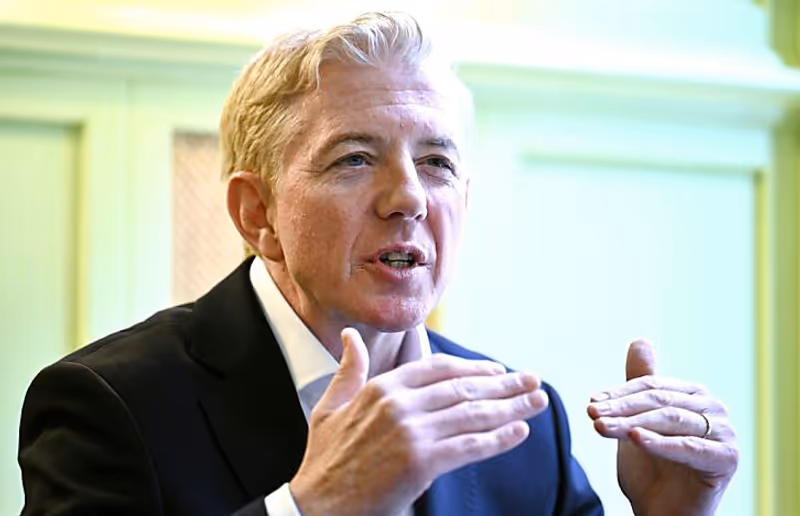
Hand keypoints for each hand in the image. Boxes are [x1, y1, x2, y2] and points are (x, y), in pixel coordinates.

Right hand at [289, 328, 548, 515]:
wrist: (316, 505)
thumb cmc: (324, 458)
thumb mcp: (330, 406)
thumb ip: (349, 369)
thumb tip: (352, 336)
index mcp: (382, 387)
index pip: (439, 368)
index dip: (474, 368)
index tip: (499, 371)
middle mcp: (400, 404)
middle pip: (464, 388)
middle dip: (504, 385)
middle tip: (533, 381)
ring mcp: (412, 433)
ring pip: (472, 414)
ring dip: (511, 407)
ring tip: (537, 402)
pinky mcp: (422, 463)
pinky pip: (470, 446)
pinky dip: (498, 438)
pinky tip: (519, 432)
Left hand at [587, 340, 738, 515]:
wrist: (662, 512)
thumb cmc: (652, 469)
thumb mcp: (636, 422)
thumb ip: (640, 383)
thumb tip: (641, 340)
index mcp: (694, 395)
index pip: (652, 387)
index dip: (619, 393)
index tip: (591, 402)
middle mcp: (713, 409)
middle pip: (660, 402)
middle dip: (621, 408)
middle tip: (592, 414)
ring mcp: (724, 433)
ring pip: (669, 420)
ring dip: (631, 423)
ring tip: (602, 427)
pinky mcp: (726, 458)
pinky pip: (688, 447)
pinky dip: (659, 443)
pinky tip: (634, 439)